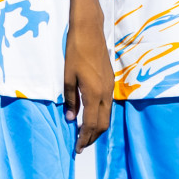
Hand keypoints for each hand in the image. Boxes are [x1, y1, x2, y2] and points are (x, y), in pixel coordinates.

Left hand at [63, 14, 113, 151]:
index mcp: (94, 93)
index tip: (77, 148)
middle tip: (81, 145)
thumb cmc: (75, 51)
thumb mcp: (68, 76)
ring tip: (85, 133)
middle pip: (103, 124)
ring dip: (98, 127)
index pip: (91, 124)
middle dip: (92, 137)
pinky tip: (91, 115)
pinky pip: (108, 104)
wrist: (89, 30)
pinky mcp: (110, 80)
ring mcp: (110, 86)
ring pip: (107, 115)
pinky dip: (101, 115)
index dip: (84, 138)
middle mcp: (106, 93)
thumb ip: (71, 99)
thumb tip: (71, 119)